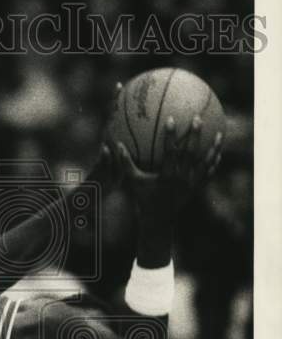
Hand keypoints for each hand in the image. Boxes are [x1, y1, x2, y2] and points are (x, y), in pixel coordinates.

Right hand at [102, 113, 223, 215]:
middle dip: (194, 135)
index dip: (170, 136)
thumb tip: (118, 145)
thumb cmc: (144, 199)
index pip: (170, 152)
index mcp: (166, 176)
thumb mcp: (133, 182)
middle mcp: (181, 179)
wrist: (158, 220)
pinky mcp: (196, 188)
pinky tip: (218, 152)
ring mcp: (190, 184)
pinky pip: (208, 173)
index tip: (171, 119)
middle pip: (190, 153)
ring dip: (213, 148)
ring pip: (205, 163)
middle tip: (197, 118)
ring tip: (220, 133)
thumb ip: (126, 164)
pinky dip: (214, 163)